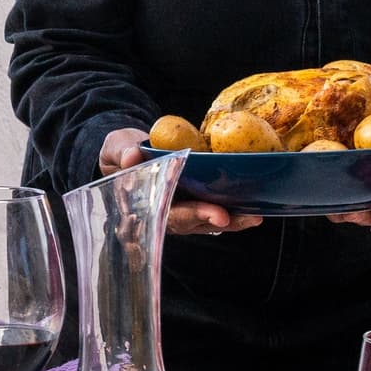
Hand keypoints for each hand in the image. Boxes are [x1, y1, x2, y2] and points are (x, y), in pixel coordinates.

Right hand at [105, 126, 260, 237]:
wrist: (128, 153)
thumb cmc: (121, 153)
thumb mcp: (116, 147)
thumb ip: (122, 152)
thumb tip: (131, 156)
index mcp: (146, 203)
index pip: (171, 214)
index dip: (194, 215)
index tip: (217, 214)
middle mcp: (166, 212)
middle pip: (194, 223)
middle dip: (219, 220)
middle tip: (244, 217)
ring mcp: (181, 209)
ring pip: (207, 222)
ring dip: (232, 220)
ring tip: (255, 216)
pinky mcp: (194, 201)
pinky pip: (215, 210)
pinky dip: (233, 210)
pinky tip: (253, 207)